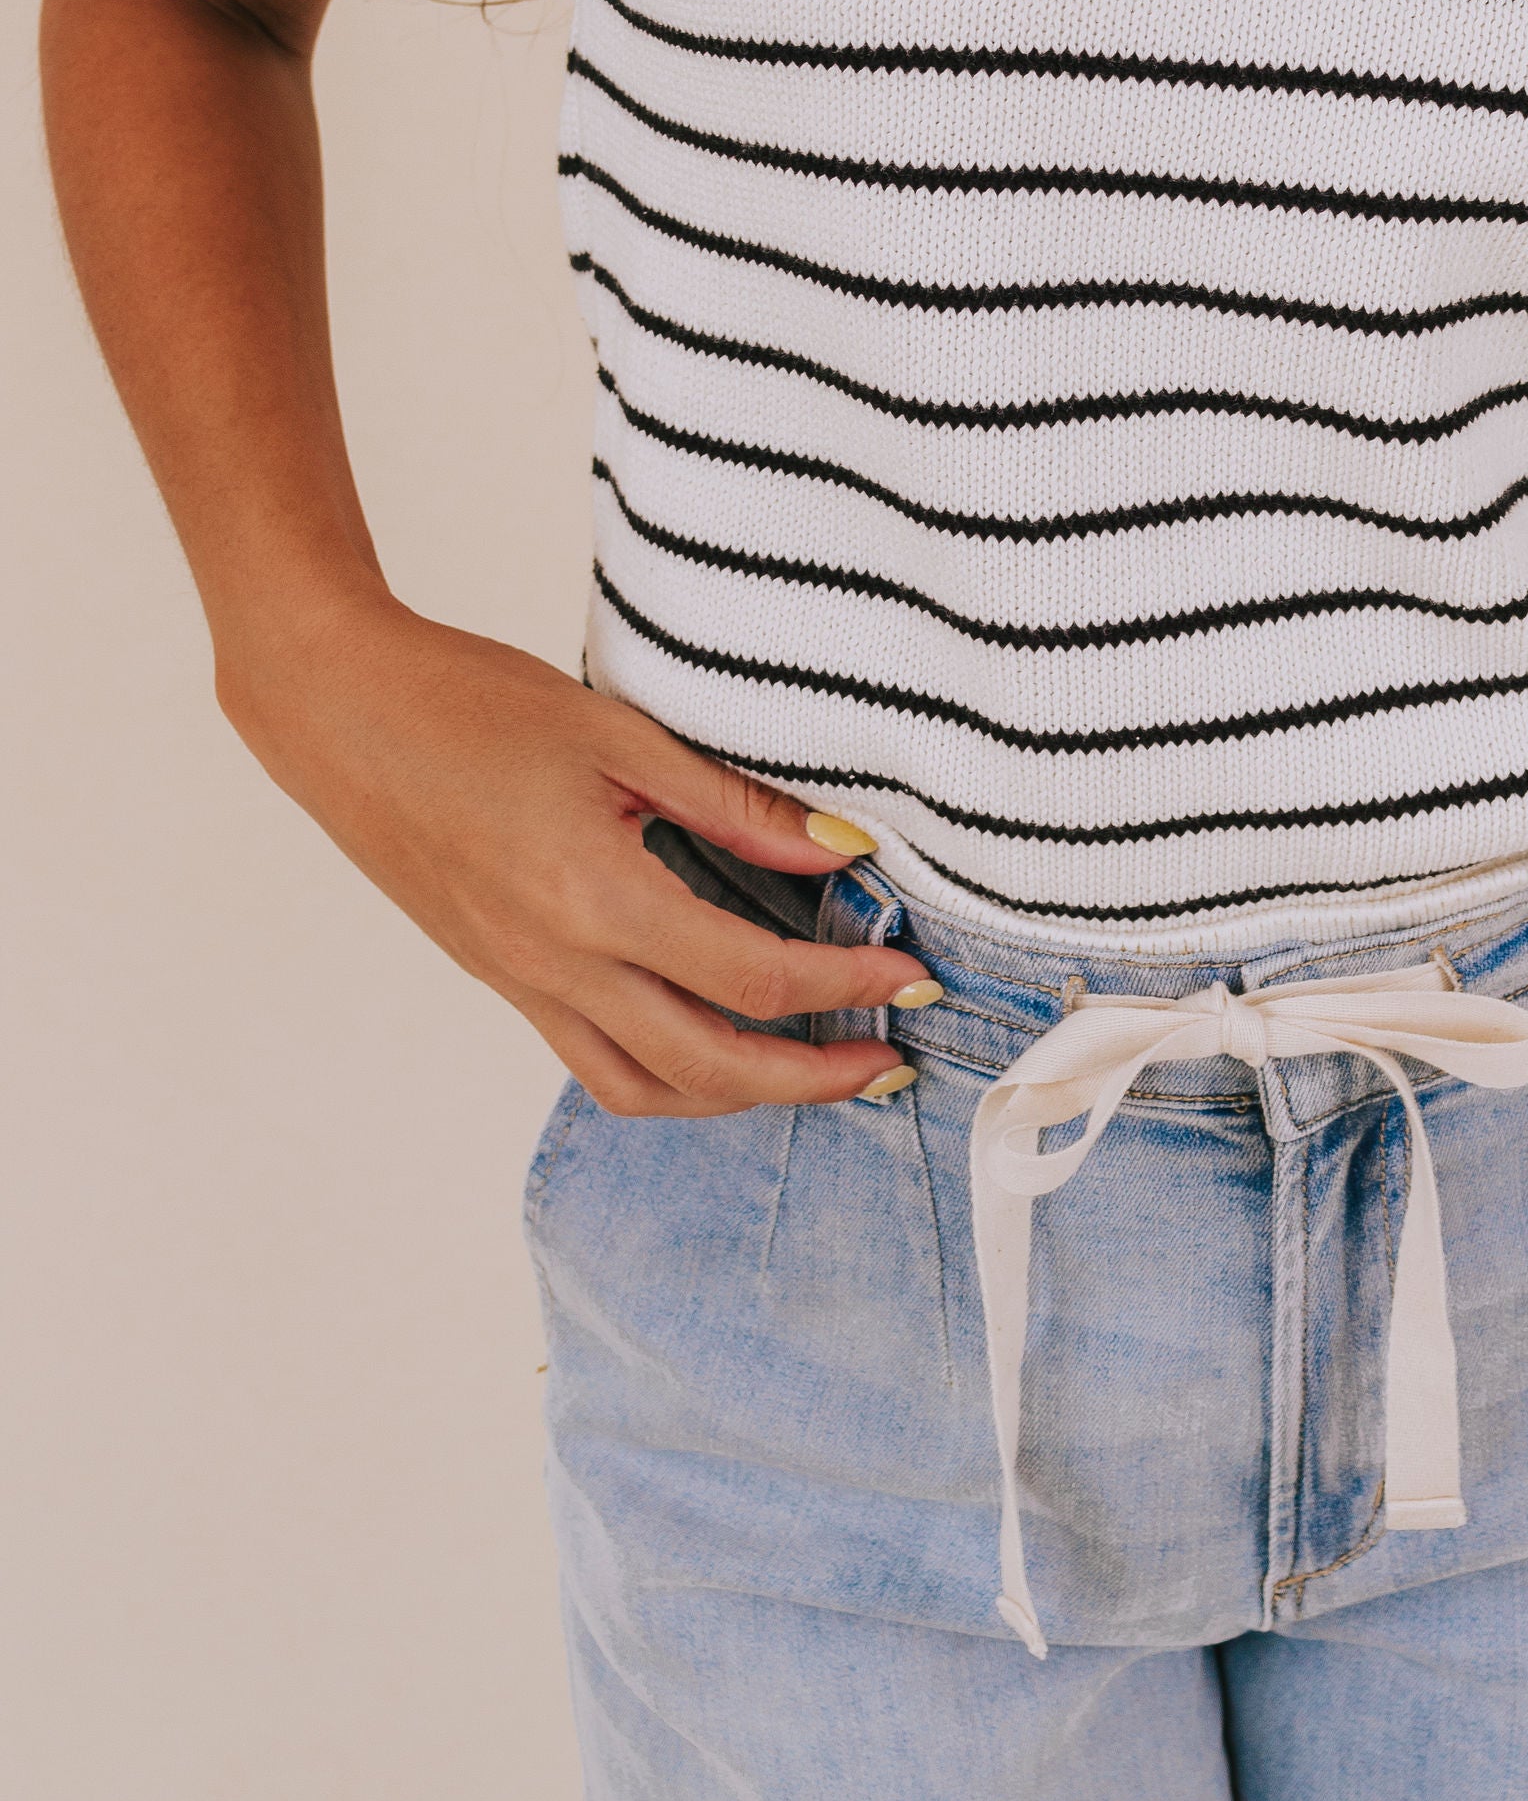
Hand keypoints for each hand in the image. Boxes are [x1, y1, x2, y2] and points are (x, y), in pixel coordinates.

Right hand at [221, 588, 932, 1111]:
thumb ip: (735, 806)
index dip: (847, 988)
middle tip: (889, 1061)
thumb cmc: (472, 704)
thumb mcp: (621, 735)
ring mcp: (526, 983)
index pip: (753, 978)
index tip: (910, 977)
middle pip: (712, 1066)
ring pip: (649, 1088)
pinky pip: (597, 1064)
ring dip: (740, 1096)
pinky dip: (670, 1078)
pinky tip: (713, 1041)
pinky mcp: (506, 980)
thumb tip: (841, 848)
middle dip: (814, 1078)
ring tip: (813, 1069)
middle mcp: (559, 964)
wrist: (344, 716)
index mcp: (596, 899)